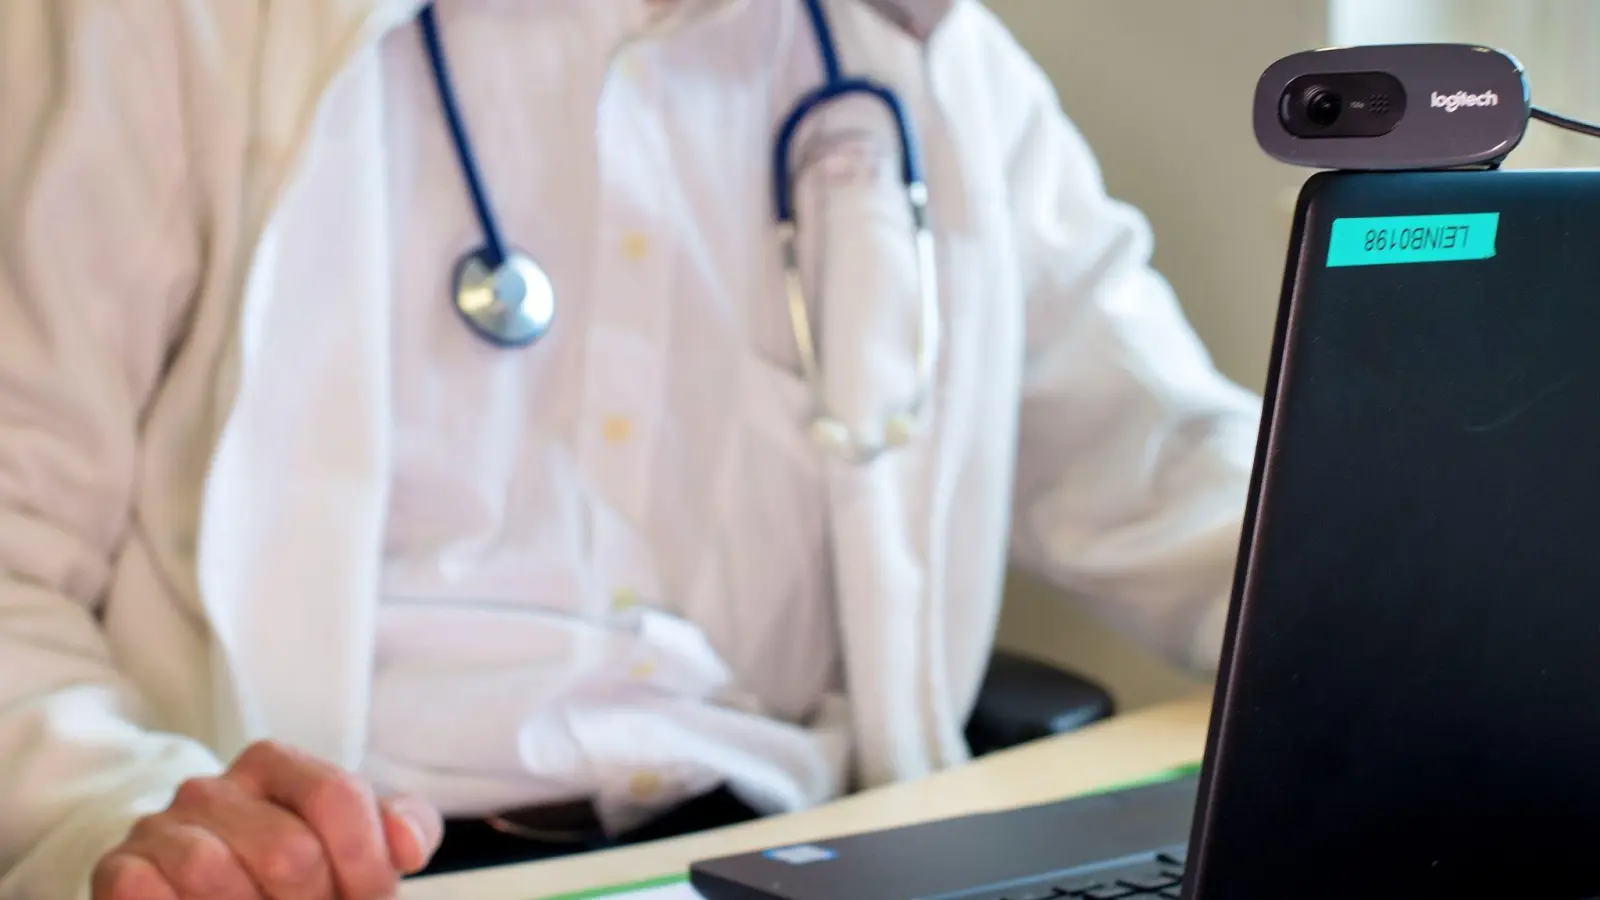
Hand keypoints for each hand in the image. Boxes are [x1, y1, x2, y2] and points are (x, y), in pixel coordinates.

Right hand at [92, 741, 442, 898]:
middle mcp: (214, 787)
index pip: (336, 797)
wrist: (194, 884)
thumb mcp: (353, 837)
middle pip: (288, 851)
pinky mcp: (120, 870)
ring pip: (217, 876)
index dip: (365, 862)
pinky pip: (149, 894)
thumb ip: (401, 827)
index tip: (370, 898)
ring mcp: (161, 827)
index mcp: (276, 764)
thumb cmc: (292, 862)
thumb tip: (408, 847)